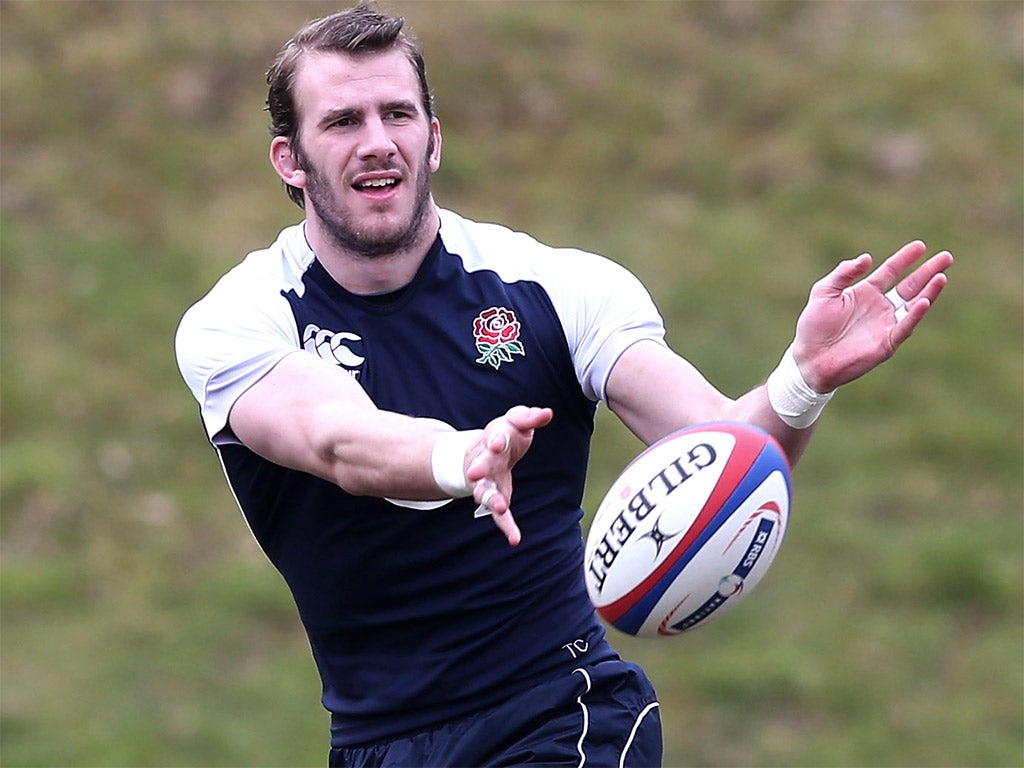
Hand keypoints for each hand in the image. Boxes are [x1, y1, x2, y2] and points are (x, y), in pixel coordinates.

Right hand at [465, 405, 553, 545]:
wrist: (482, 450)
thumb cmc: (504, 433)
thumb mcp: (515, 421)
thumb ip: (530, 417)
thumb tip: (548, 413)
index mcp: (493, 438)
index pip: (494, 437)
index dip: (495, 440)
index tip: (496, 442)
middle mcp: (485, 461)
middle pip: (481, 464)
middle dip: (479, 468)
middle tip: (474, 472)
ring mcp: (486, 481)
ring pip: (484, 491)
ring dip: (489, 499)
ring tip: (499, 507)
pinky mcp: (493, 496)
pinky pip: (498, 514)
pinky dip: (506, 526)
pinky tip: (515, 539)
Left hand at [792, 241, 952, 392]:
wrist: (810, 358)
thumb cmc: (814, 326)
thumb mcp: (824, 292)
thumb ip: (843, 273)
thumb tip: (867, 258)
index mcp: (866, 292)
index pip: (891, 271)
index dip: (905, 258)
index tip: (920, 246)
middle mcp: (880, 307)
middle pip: (910, 286)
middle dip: (928, 272)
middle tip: (946, 257)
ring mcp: (886, 324)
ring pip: (914, 305)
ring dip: (929, 291)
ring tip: (941, 276)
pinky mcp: (887, 343)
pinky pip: (905, 327)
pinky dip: (915, 315)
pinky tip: (924, 301)